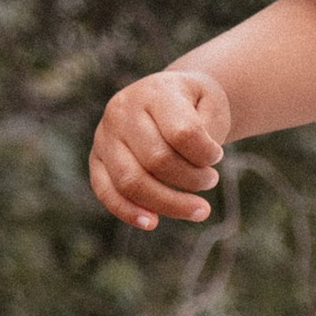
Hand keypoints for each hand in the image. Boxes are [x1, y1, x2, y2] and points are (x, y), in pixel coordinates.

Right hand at [90, 65, 231, 230]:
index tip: (218, 156)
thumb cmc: (195, 105)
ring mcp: (105, 135)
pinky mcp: (96, 158)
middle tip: (211, 181)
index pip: (181, 133)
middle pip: (157, 160)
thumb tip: (193, 170)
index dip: (205, 154)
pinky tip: (152, 222)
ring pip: (131, 181)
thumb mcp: (211, 106)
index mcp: (155, 92)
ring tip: (198, 208)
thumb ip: (204, 134)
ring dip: (169, 203)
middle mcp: (122, 111)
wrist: (170, 96)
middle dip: (192, 180)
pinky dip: (128, 211)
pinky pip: (105, 191)